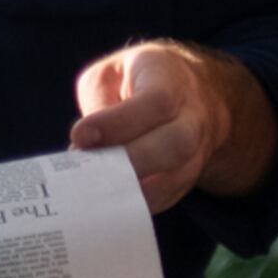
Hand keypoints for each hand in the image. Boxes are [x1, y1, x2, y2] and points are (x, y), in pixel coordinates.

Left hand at [72, 42, 239, 211]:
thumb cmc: (139, 80)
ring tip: (94, 192)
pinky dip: (137, 204)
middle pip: (177, 143)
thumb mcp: (111, 74)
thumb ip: (97, 103)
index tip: (80, 136)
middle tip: (90, 171)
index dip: (118, 123)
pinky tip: (108, 203)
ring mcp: (197, 149)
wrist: (193, 93)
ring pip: (177, 176)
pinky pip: (168, 197)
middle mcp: (193, 115)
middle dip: (132, 162)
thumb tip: (83, 148)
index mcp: (169, 77)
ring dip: (133, 189)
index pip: (155, 101)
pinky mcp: (189, 177)